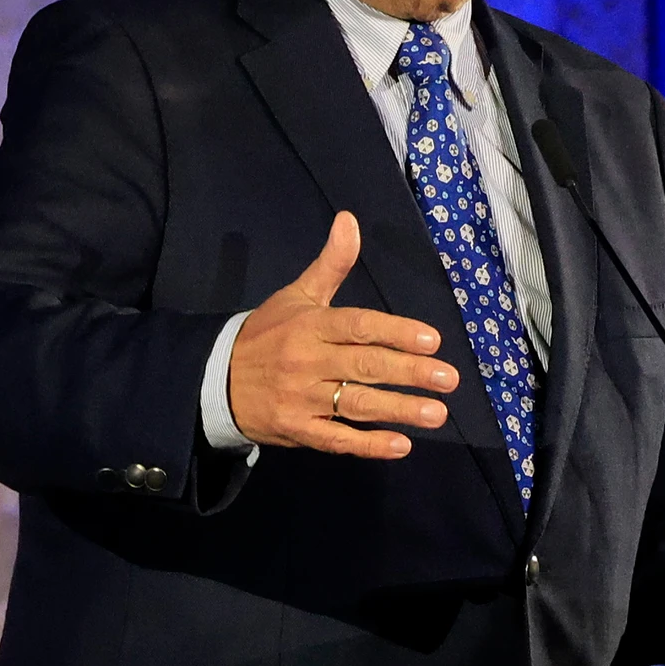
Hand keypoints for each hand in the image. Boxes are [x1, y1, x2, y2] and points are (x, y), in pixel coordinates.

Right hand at [228, 211, 458, 457]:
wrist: (216, 379)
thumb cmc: (268, 333)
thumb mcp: (297, 294)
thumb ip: (331, 262)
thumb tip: (350, 220)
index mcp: (310, 325)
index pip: (358, 327)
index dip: (395, 333)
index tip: (431, 340)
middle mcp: (307, 361)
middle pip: (364, 366)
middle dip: (409, 372)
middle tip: (448, 378)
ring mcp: (301, 399)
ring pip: (356, 405)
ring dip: (398, 410)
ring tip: (437, 413)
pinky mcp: (297, 431)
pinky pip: (336, 439)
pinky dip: (368, 445)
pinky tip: (400, 445)